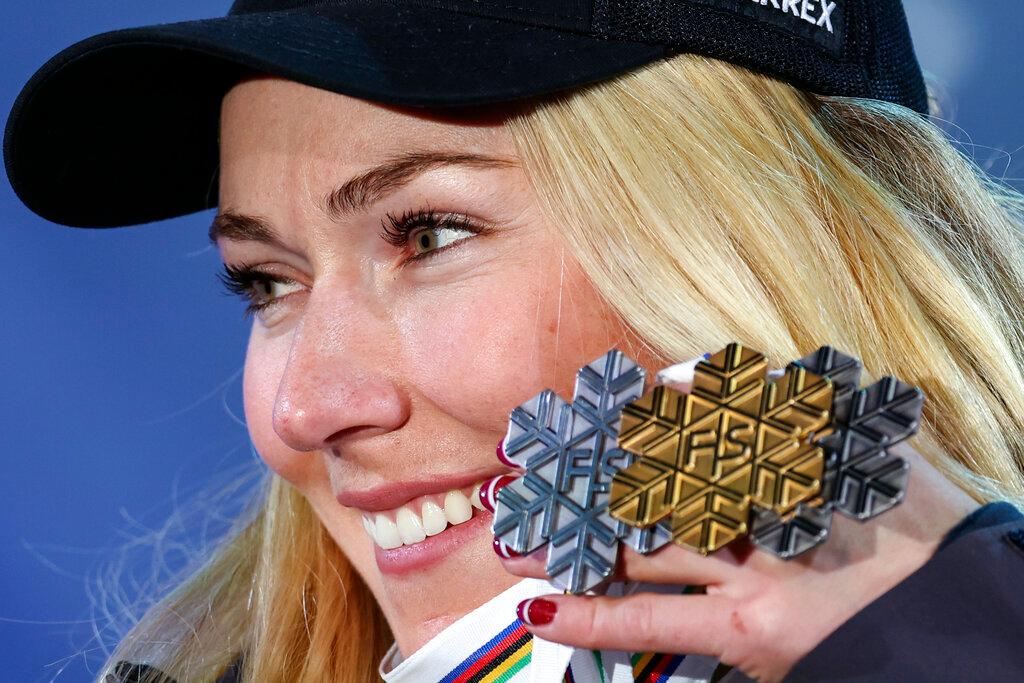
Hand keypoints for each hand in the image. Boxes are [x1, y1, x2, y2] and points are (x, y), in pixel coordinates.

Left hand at [485, 376, 979, 681]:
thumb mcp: (857, 444)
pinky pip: (656, 623)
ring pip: (642, 542)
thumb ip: (784, 398)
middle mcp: (762, 501)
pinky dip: (596, 617)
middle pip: (659, 474)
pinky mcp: (746, 630)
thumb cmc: (907, 523)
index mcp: (791, 450)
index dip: (652, 401)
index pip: (709, 414)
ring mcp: (750, 567)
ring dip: (574, 535)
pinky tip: (539, 609)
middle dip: (592, 467)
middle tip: (529, 458)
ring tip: (514, 528)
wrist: (957, 608)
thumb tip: (690, 366)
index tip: (605, 388)